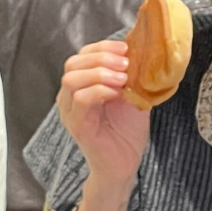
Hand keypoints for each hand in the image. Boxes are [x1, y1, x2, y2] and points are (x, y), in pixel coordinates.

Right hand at [56, 39, 150, 191]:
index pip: (82, 55)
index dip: (102, 47)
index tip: (125, 48)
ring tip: (122, 79)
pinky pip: (80, 99)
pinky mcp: (77, 125)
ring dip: (100, 73)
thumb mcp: (132, 95)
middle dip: (101, 57)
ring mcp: (70, 111)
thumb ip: (131, 75)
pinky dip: (100, 90)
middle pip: (73, 63)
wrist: (125, 163)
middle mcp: (69, 97)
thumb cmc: (127, 131)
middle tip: (125, 64)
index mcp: (81, 86)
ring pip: (72, 79)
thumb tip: (141, 51)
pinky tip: (117, 93)